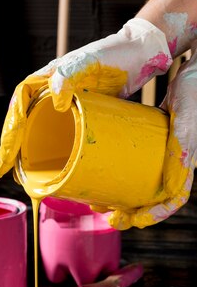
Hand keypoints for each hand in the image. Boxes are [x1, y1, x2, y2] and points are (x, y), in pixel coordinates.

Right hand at [0, 18, 171, 176]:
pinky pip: (60, 132)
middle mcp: (49, 92)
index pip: (19, 105)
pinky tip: (49, 165)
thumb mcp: (90, 61)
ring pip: (37, 128)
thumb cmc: (113, 53)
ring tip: (19, 173)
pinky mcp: (79, 112)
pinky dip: (51, 148)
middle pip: (22, 120)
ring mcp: (64, 104)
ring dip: (26, 149)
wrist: (139, 54)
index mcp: (46, 78)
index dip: (9, 130)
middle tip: (3, 169)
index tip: (5, 153)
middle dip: (10, 145)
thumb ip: (69, 74)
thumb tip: (56, 100)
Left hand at [109, 47, 196, 228]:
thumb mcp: (187, 122)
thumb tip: (170, 191)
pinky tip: (100, 167)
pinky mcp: (152, 135)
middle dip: (131, 210)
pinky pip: (135, 159)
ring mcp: (162, 148)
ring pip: (141, 179)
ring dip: (122, 193)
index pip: (174, 199)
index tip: (133, 222)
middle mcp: (174, 159)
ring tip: (99, 201)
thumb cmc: (195, 91)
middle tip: (109, 216)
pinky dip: (119, 168)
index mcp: (185, 162)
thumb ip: (181, 152)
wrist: (192, 65)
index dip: (156, 215)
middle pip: (152, 195)